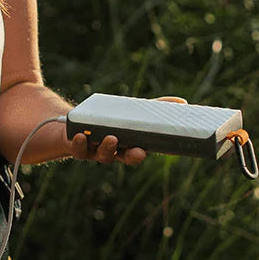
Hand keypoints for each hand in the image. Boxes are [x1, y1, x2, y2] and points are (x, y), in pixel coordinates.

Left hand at [69, 95, 187, 165]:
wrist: (76, 123)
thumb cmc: (111, 120)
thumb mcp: (133, 112)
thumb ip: (156, 108)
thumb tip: (182, 101)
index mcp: (129, 146)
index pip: (140, 152)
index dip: (145, 152)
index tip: (149, 149)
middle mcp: (115, 152)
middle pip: (125, 158)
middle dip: (133, 156)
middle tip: (138, 150)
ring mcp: (96, 151)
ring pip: (103, 155)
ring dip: (108, 148)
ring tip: (112, 138)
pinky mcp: (78, 147)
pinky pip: (79, 149)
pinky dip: (81, 144)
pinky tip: (81, 136)